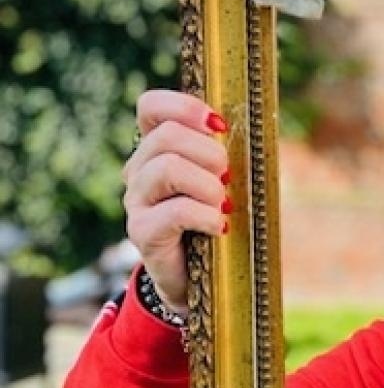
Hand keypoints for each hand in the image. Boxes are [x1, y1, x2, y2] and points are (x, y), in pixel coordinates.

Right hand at [123, 90, 230, 312]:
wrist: (201, 281)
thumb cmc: (216, 221)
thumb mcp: (223, 181)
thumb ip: (224, 154)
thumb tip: (243, 131)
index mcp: (157, 150)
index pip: (151, 107)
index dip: (185, 106)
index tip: (219, 126)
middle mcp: (139, 171)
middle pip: (167, 136)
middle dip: (210, 153)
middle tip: (227, 178)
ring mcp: (136, 201)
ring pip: (167, 168)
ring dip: (208, 185)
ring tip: (224, 204)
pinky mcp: (141, 232)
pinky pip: (176, 211)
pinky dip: (207, 216)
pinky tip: (220, 227)